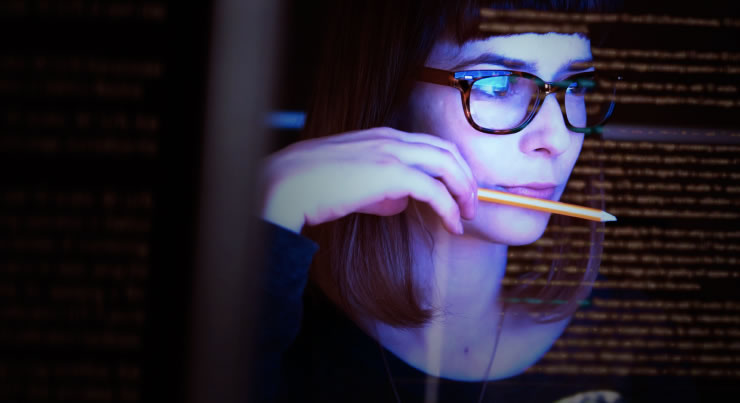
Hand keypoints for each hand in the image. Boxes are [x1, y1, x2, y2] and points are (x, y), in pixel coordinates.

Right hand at [260, 127, 477, 233]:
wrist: (288, 184)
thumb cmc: (313, 185)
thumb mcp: (353, 182)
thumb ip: (380, 189)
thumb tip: (401, 203)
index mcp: (383, 136)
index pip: (431, 145)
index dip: (452, 168)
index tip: (458, 191)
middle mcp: (392, 138)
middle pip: (447, 151)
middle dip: (466, 178)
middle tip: (472, 204)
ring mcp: (392, 153)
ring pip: (448, 165)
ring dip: (464, 191)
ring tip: (467, 216)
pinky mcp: (391, 173)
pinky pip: (434, 190)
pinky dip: (449, 208)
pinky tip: (452, 225)